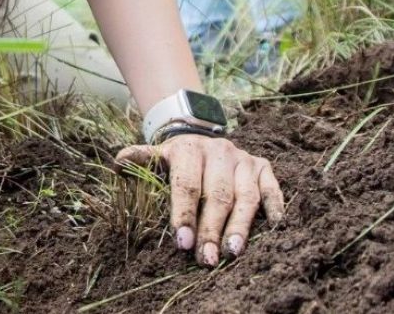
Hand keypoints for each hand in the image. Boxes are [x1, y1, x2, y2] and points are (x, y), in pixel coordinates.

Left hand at [116, 135, 284, 265]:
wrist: (200, 134)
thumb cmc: (177, 159)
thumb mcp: (158, 156)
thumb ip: (141, 160)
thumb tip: (118, 164)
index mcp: (190, 149)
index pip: (187, 185)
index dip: (185, 214)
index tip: (182, 243)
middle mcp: (220, 151)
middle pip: (217, 195)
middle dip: (211, 230)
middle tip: (206, 259)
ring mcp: (244, 159)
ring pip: (245, 196)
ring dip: (240, 226)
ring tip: (232, 253)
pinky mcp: (263, 167)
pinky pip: (272, 188)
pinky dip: (275, 207)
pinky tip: (274, 229)